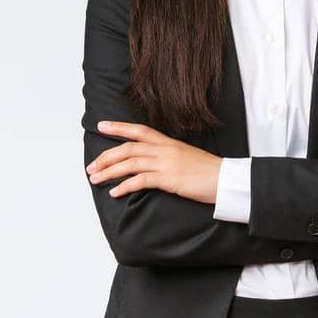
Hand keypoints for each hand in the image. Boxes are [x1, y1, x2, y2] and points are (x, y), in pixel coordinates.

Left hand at [87, 121, 222, 202]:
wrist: (227, 180)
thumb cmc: (210, 172)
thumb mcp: (188, 158)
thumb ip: (170, 157)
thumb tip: (153, 164)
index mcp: (170, 143)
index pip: (140, 131)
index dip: (119, 127)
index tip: (102, 125)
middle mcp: (166, 150)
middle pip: (128, 147)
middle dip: (106, 156)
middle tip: (91, 166)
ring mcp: (167, 163)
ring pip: (129, 163)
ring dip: (108, 171)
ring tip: (95, 179)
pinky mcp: (169, 178)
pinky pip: (140, 180)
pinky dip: (124, 186)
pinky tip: (115, 192)